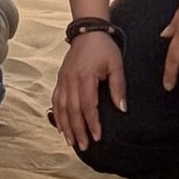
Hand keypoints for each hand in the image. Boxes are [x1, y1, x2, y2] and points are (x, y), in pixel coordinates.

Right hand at [50, 31, 126, 148]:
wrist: (87, 31)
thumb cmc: (104, 48)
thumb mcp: (116, 65)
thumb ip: (118, 87)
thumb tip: (122, 109)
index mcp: (85, 77)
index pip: (88, 105)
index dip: (92, 123)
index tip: (97, 137)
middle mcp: (71, 79)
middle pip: (72, 110)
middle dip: (78, 130)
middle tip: (83, 147)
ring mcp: (63, 79)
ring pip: (61, 107)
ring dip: (65, 126)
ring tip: (71, 141)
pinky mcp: (60, 78)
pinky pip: (56, 99)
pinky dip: (57, 114)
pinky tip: (61, 125)